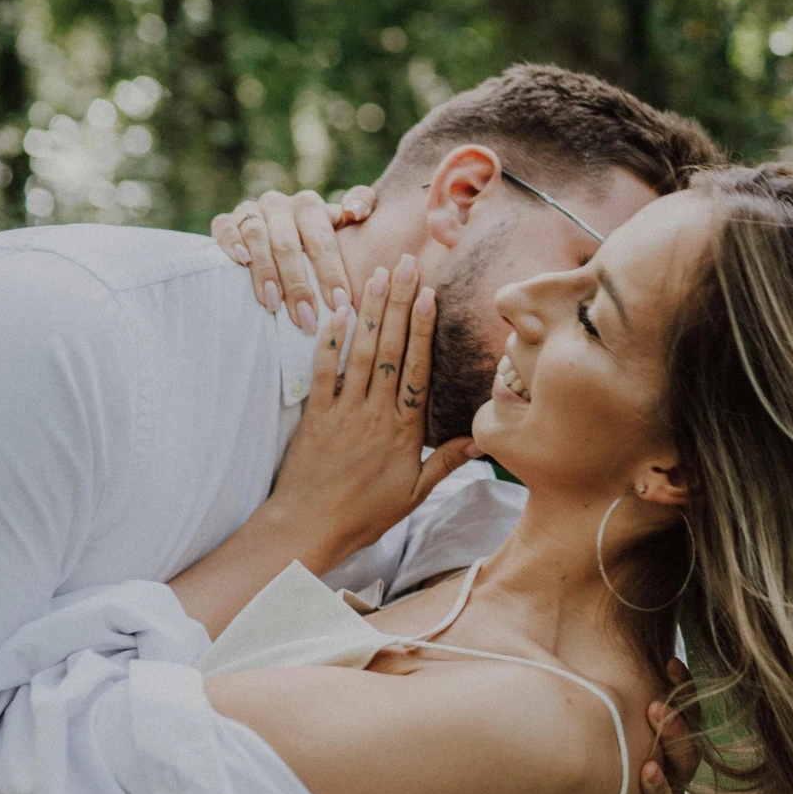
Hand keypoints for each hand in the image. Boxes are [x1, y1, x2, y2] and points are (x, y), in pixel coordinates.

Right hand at [210, 185, 376, 332]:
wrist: (280, 234)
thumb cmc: (318, 240)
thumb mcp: (343, 223)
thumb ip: (361, 204)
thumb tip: (356, 211)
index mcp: (309, 206)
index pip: (321, 239)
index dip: (331, 272)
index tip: (339, 304)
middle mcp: (278, 204)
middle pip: (288, 244)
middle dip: (298, 285)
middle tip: (307, 318)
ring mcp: (250, 211)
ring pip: (257, 237)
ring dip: (265, 272)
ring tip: (274, 305)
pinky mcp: (225, 221)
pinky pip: (224, 228)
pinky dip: (232, 243)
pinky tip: (241, 263)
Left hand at [265, 254, 475, 563]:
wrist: (310, 528)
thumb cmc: (365, 514)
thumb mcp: (415, 494)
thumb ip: (447, 462)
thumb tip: (483, 440)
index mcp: (404, 431)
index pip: (417, 369)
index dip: (423, 329)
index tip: (429, 295)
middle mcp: (375, 413)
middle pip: (390, 349)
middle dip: (398, 303)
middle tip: (404, 265)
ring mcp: (343, 411)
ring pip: (360, 353)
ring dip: (369, 311)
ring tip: (376, 275)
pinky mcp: (314, 415)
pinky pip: (322, 372)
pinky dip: (328, 341)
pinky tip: (335, 312)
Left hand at [597, 660, 700, 793]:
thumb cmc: (594, 746)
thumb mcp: (607, 707)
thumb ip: (616, 670)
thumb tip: (609, 586)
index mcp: (669, 750)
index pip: (690, 721)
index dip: (685, 693)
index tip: (671, 662)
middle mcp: (666, 783)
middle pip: (685, 761)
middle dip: (675, 733)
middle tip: (657, 706)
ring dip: (657, 786)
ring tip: (646, 768)